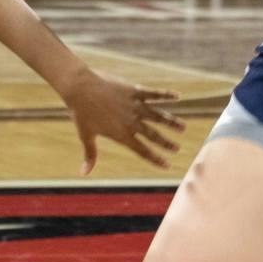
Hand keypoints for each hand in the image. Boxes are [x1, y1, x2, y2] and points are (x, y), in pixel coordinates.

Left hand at [58, 70, 184, 173]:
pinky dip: (166, 95)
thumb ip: (90, 154)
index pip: (142, 150)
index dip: (155, 158)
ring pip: (158, 115)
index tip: (167, 165)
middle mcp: (131, 121)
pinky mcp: (134, 91)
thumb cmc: (80, 112)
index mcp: (121, 134)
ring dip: (171, 122)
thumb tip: (84, 173)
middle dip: (166, 143)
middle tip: (177, 148)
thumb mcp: (85, 135)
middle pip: (153, 135)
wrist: (80, 88)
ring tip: (182, 127)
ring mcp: (134, 106)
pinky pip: (154, 94)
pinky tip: (177, 96)